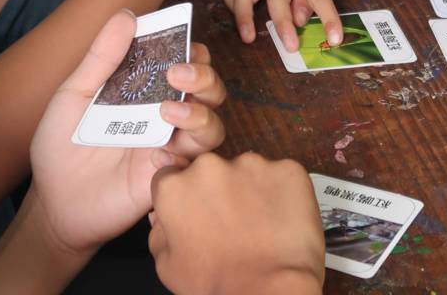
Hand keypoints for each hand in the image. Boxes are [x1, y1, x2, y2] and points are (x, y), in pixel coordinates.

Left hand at [27, 11, 204, 257]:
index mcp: (147, 92)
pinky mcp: (167, 179)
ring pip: (212, 127)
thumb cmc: (61, 147)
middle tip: (178, 74)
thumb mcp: (73, 96)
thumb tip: (127, 15)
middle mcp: (166, 117)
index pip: (187, 63)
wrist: (52, 203)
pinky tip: (157, 155)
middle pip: (211, 91)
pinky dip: (182, 155)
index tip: (184, 42)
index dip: (193, 51)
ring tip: (169, 113)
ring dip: (200, 115)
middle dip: (205, 77)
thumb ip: (101, 58)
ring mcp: (170, 148)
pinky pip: (192, 165)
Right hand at [148, 153, 324, 294]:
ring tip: (258, 225)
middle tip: (230, 223)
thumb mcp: (168, 266)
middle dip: (218, 190)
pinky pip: (281, 175)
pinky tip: (280, 219)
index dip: (185, 197)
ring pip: (247, 170)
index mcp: (176, 187)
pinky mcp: (287, 169)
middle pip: (211, 170)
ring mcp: (252, 164)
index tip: (197, 212)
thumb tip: (163, 217)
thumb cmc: (218, 282)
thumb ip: (159, 232)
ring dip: (250, 189)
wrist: (270, 289)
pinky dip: (281, 193)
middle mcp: (211, 166)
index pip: (172, 177)